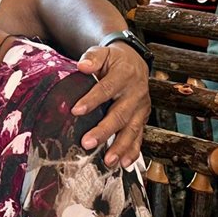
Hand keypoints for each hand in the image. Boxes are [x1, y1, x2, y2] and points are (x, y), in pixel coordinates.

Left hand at [73, 43, 149, 167]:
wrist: (134, 62)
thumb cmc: (114, 60)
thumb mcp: (103, 53)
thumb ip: (93, 58)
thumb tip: (82, 66)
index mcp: (124, 75)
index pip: (107, 88)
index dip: (92, 100)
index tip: (75, 110)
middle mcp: (136, 93)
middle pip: (120, 114)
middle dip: (104, 130)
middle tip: (87, 142)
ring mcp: (141, 108)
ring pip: (131, 129)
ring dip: (120, 146)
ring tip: (108, 160)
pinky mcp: (141, 118)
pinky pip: (139, 136)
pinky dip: (133, 151)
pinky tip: (124, 163)